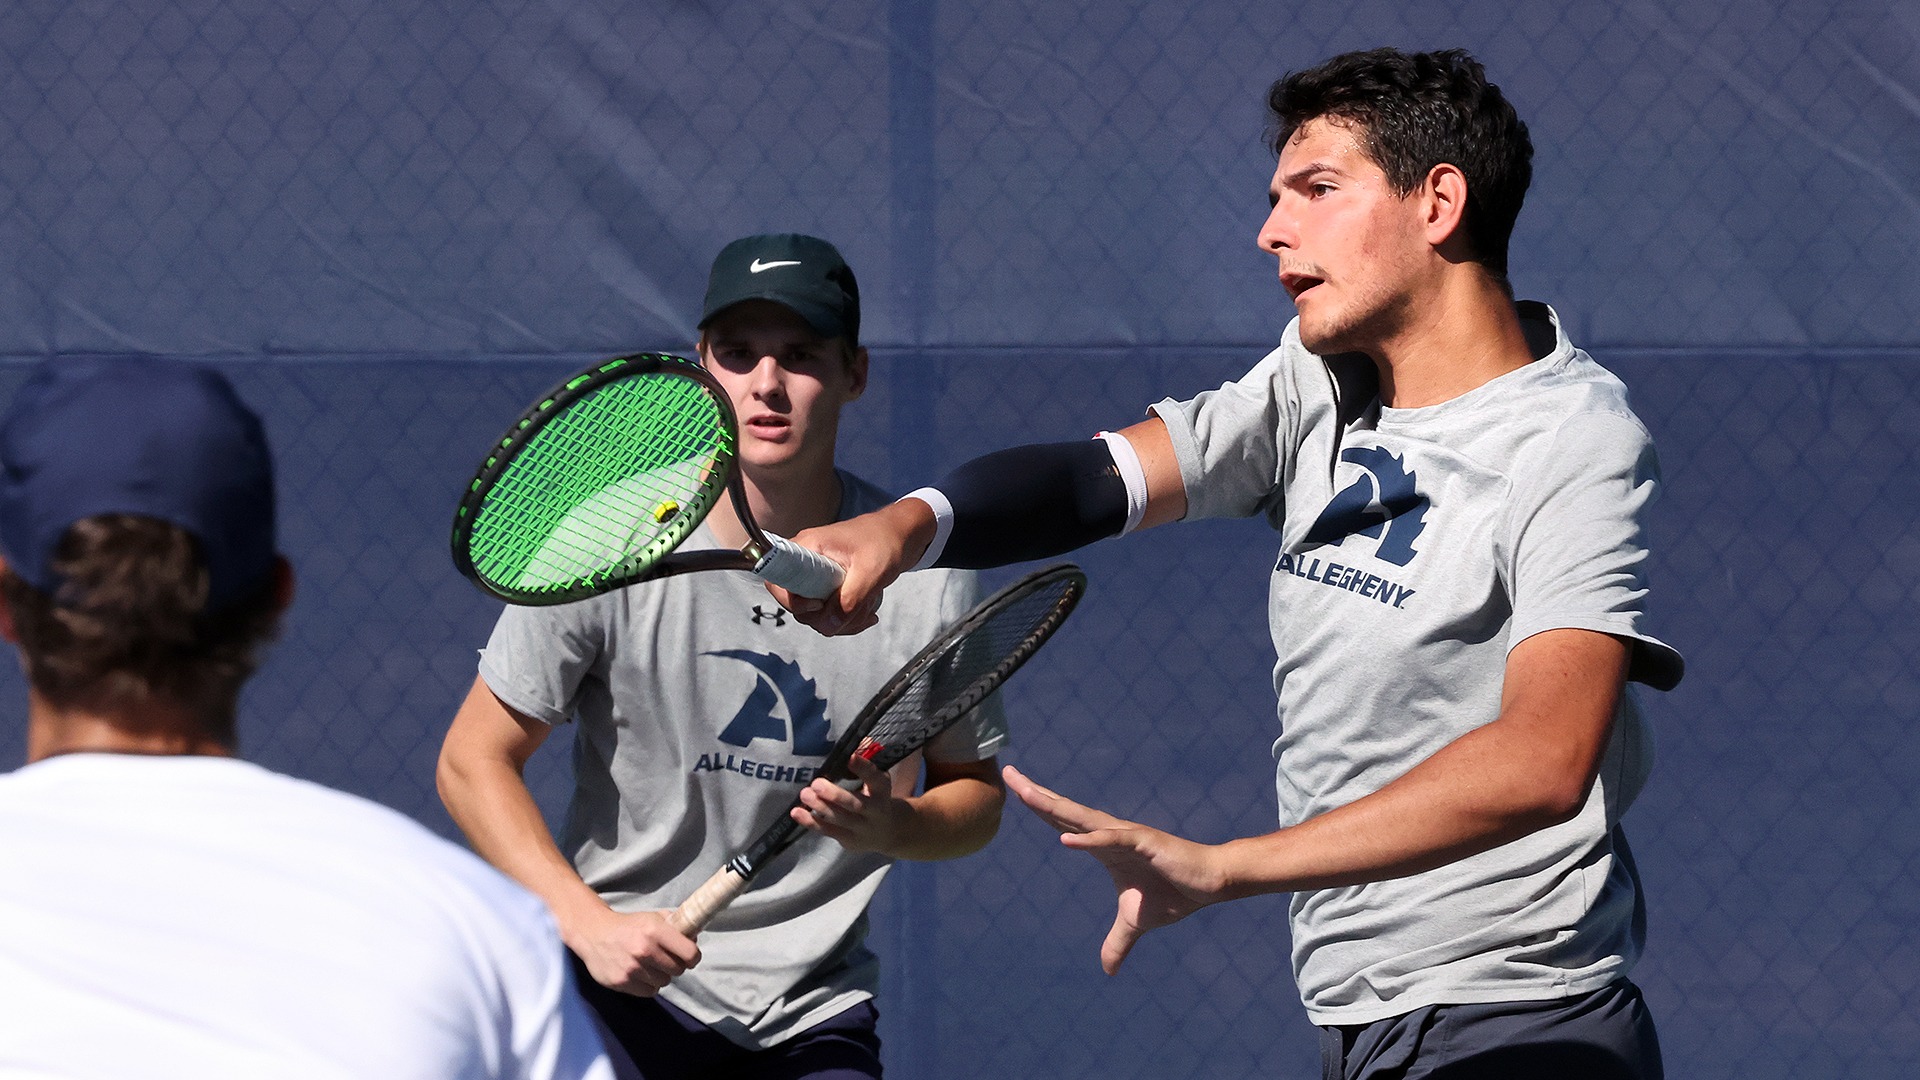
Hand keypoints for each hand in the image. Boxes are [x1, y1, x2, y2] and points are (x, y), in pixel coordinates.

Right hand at [565, 906, 700, 996]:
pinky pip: (649, 992)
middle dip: (675, 965)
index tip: (690, 957)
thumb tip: (695, 938)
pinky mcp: (621, 982)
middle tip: (666, 960)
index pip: (689, 953)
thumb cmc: (628, 926)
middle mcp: (644, 949)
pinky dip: (648, 985)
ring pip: (664, 982)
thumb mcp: (652, 918)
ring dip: (660, 976)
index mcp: (654, 930)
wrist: (594, 933)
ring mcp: (632, 967)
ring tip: (649, 965)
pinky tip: (640, 974)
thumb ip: (675, 925)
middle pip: (678, 970)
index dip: (693, 957)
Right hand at [766, 500, 933, 635]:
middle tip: (856, 610)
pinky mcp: (828, 587)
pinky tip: (868, 613)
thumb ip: (850, 600)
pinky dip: (847, 620)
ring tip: (868, 610)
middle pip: (797, 606)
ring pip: (815, 615)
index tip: (818, 604)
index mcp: (807, 549)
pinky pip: (828, 614)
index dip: (792, 601)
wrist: (901, 535)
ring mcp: (816, 577)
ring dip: (841, 621)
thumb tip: (828, 626)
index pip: (776, 580)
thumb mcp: (871, 572)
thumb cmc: (885, 542)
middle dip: (826, 617)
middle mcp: (805, 563)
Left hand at [792, 755, 912, 853]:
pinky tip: (796, 812)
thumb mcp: (877, 780)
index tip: (849, 757)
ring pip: (840, 819)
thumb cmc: (876, 797)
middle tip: (816, 783)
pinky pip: (828, 831)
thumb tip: (860, 739)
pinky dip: (811, 822)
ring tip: (805, 794)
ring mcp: (861, 828)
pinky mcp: (847, 840)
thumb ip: (867, 761)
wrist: (887, 833)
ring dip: (820, 807)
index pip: (875, 779)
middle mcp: (875, 811)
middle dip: (836, 795)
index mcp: (882, 791)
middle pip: (856, 804)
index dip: (863, 768)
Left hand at [1003, 764, 1223, 974]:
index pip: (1063, 822)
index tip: (1014, 788)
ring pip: (1083, 819)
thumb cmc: (1174, 894)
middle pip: (1065, 811)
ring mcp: (1126, 836)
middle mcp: (1110, 834)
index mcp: (1103, 846)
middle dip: (1035, 793)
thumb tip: (1107, 971)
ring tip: (1026, 794)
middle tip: (1007, 771)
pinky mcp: (1145, 843)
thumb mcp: (1136, 923)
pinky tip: (1065, 840)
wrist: (1210, 883)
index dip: (1039, 805)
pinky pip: (1113, 840)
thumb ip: (1118, 942)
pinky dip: (1089, 840)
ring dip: (1055, 806)